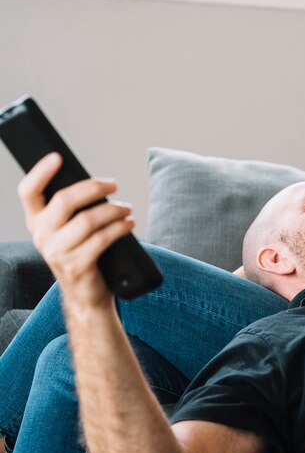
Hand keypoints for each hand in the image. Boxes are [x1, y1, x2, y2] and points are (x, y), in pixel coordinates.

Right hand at [18, 152, 135, 307]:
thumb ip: (74, 210)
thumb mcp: (71, 231)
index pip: (28, 192)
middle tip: (113, 185)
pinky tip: (129, 224)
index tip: (57, 157)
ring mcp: (57, 253)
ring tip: (126, 209)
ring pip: (87, 219)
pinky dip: (120, 228)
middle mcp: (42, 237)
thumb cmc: (83, 255)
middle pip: (64, 200)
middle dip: (94, 187)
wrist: (87, 295)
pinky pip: (102, 239)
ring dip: (113, 210)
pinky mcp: (77, 266)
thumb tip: (97, 184)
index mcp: (37, 223)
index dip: (40, 172)